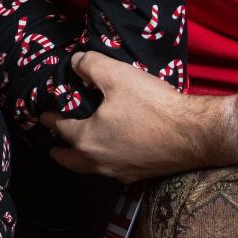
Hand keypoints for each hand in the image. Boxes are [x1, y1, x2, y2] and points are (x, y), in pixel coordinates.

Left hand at [40, 52, 231, 182]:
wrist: (195, 134)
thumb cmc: (153, 105)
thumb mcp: (116, 75)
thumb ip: (90, 65)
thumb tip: (75, 63)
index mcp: (87, 139)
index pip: (61, 128)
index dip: (50, 119)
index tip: (43, 116)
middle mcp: (99, 161)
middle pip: (70, 160)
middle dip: (59, 152)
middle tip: (53, 146)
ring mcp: (120, 172)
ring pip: (91, 169)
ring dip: (80, 160)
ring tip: (79, 151)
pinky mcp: (140, 175)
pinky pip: (112, 171)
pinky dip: (104, 163)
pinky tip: (112, 154)